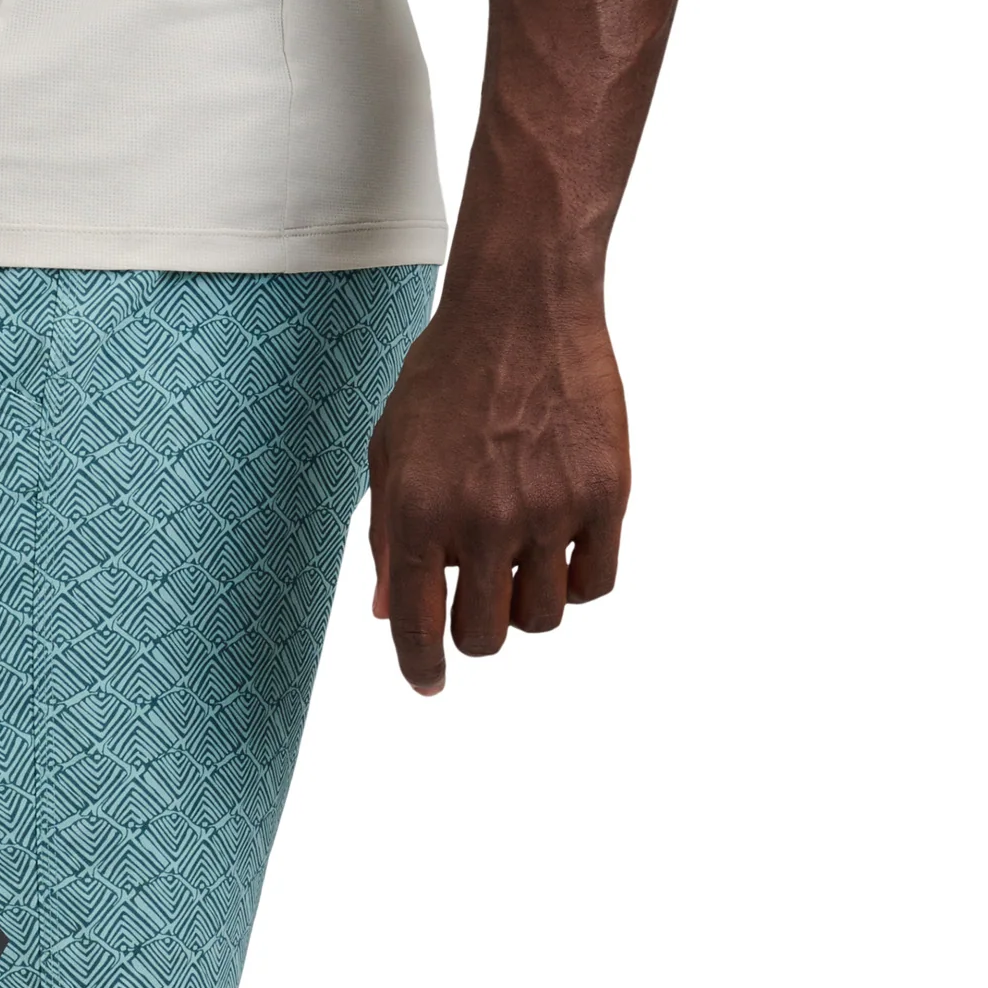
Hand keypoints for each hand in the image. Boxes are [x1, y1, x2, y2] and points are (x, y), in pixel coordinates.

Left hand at [366, 285, 630, 691]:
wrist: (523, 302)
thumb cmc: (447, 373)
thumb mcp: (391, 450)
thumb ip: (385, 536)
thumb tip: (388, 613)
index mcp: (417, 514)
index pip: (416, 629)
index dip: (421, 669)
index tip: (428, 685)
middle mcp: (481, 521)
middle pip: (484, 636)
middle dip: (477, 630)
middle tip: (480, 598)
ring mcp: (547, 510)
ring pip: (541, 618)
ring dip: (527, 605)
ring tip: (520, 559)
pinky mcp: (603, 493)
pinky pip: (594, 584)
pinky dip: (577, 582)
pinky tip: (563, 551)